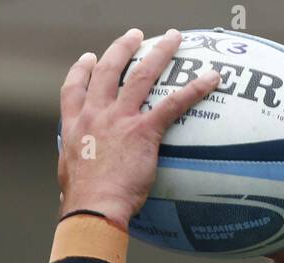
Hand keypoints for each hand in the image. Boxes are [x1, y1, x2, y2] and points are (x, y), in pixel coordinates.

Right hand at [58, 28, 221, 226]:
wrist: (93, 206)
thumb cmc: (84, 202)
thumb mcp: (71, 178)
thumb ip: (80, 169)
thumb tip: (82, 185)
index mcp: (74, 125)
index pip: (74, 89)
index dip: (81, 70)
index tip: (88, 59)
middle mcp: (95, 114)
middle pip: (107, 70)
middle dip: (121, 48)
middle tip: (134, 36)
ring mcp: (119, 119)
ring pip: (141, 76)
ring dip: (159, 53)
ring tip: (172, 39)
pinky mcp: (143, 131)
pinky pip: (173, 104)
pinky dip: (194, 89)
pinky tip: (212, 79)